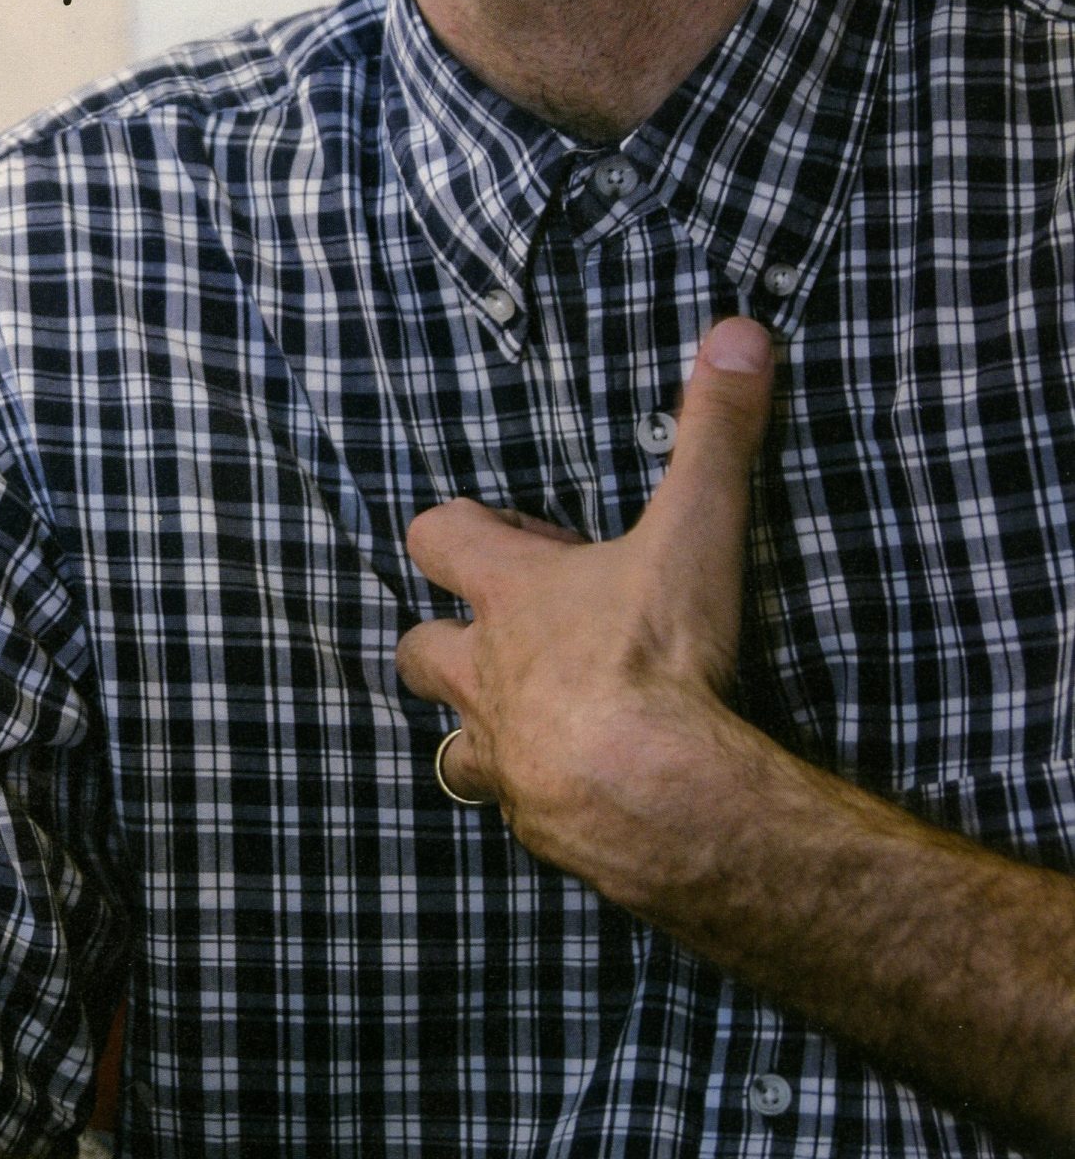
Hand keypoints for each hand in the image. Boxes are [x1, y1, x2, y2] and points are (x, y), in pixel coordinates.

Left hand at [395, 317, 774, 903]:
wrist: (659, 799)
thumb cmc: (660, 658)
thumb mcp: (695, 531)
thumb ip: (714, 434)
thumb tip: (739, 332)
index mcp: (513, 598)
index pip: (436, 539)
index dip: (457, 529)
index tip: (503, 530)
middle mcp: (487, 677)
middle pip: (420, 653)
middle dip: (444, 640)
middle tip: (505, 633)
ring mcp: (504, 758)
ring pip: (454, 745)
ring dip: (478, 730)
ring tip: (527, 723)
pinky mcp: (537, 826)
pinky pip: (517, 810)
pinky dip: (537, 798)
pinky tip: (577, 797)